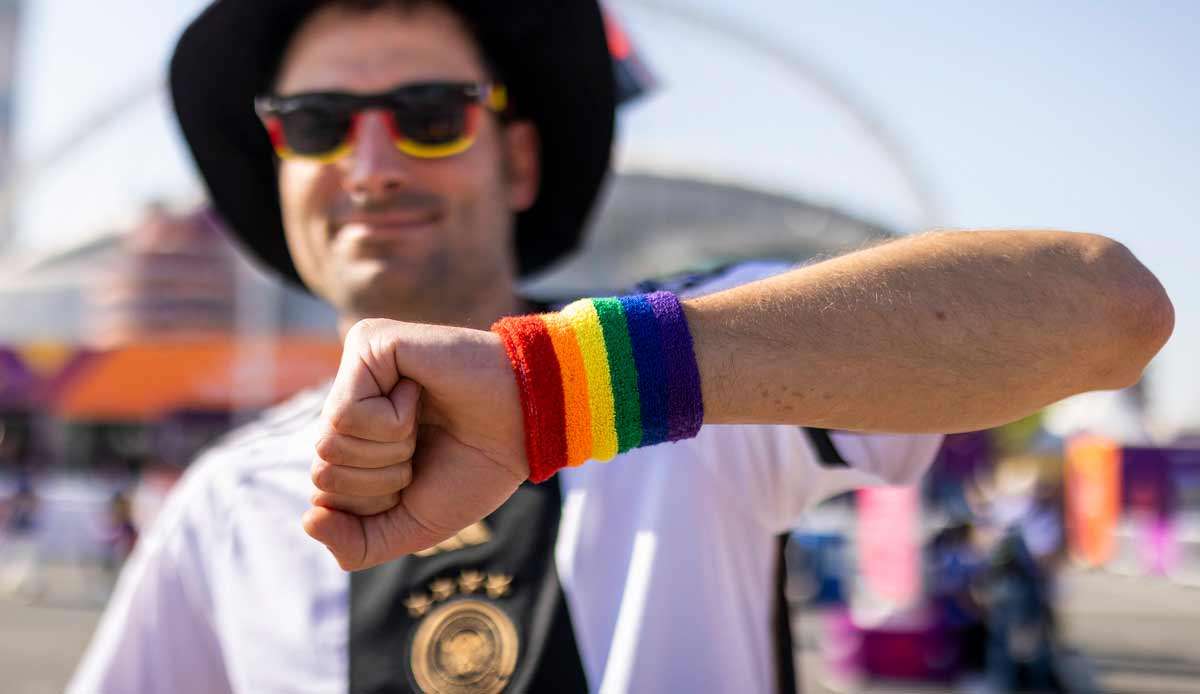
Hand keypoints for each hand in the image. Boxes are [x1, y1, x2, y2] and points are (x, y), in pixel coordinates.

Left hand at [302, 319, 527, 569]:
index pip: (324, 493)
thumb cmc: (475, 469)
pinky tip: (420, 393)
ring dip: (389, 451)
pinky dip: (392, 422)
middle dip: (381, 480)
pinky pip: (348, 413)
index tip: (417, 477)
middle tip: (422, 449)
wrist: (526, 425)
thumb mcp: (413, 525)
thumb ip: (357, 544)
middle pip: (322, 471)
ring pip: (329, 443)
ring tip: (423, 421)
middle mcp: (347, 399)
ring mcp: (356, 368)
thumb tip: (307, 519)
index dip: (374, 504)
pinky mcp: (368, 342)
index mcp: (354, 439)